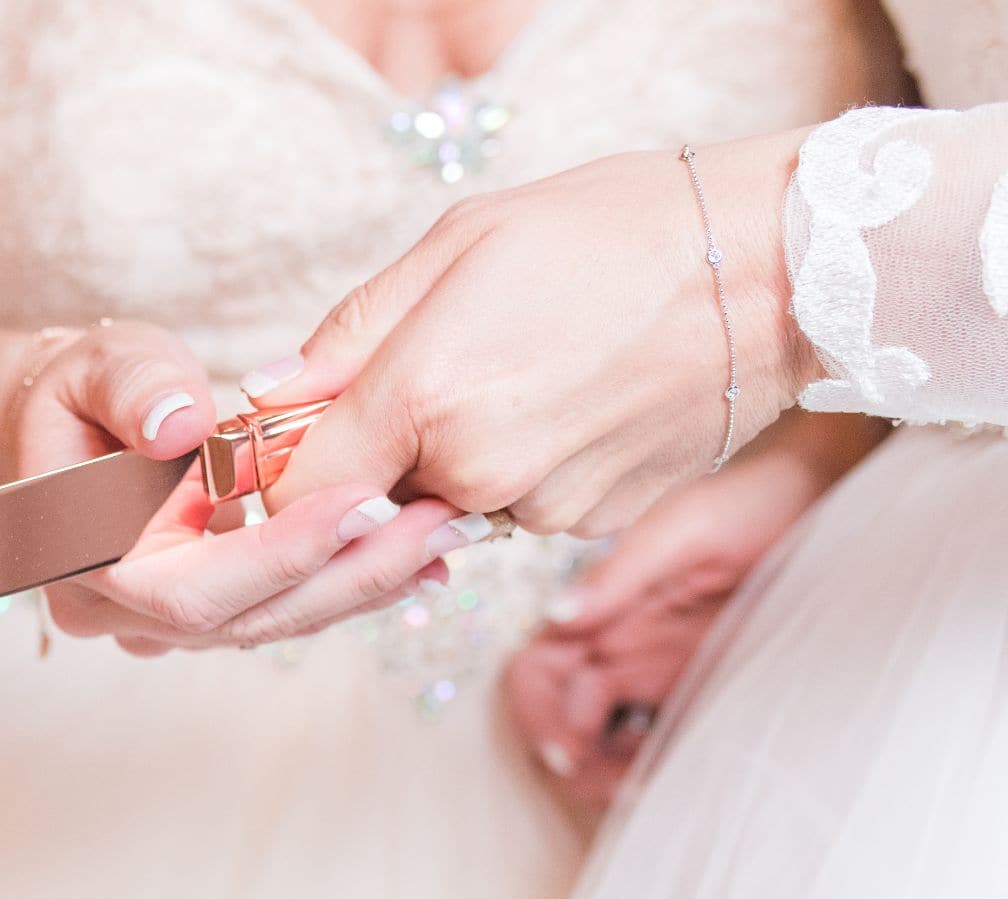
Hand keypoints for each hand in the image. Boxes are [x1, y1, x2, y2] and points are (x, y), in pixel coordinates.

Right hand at [7, 321, 464, 654]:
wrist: (65, 427)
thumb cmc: (82, 392)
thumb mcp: (99, 365)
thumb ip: (135, 388)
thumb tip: (182, 426)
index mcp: (80, 561)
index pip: (191, 586)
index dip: (281, 552)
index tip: (363, 500)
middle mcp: (116, 614)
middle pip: (248, 618)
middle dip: (351, 573)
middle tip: (442, 524)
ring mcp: (159, 626)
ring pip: (274, 623)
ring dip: (364, 583)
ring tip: (449, 535)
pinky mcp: (204, 616)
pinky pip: (282, 610)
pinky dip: (350, 582)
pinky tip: (420, 555)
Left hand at [262, 131, 815, 535]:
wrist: (771, 269)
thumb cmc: (610, 232)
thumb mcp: (458, 245)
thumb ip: (349, 333)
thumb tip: (269, 395)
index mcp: (426, 400)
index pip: (299, 487)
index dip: (284, 465)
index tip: (296, 430)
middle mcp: (478, 475)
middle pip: (371, 499)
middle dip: (379, 447)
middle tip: (435, 364)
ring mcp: (541, 510)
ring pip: (448, 503)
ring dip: (455, 455)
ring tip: (522, 367)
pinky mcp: (592, 524)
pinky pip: (518, 506)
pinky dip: (523, 465)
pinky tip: (570, 397)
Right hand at [500, 411, 879, 809]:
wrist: (828, 501)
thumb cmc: (755, 503)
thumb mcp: (684, 528)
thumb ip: (620, 573)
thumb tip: (556, 616)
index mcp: (604, 610)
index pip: (536, 673)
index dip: (540, 716)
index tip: (570, 752)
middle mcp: (620, 645)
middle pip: (561, 719)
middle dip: (572, 761)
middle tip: (616, 788)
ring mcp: (656, 670)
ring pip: (601, 741)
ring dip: (607, 774)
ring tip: (646, 789)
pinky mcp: (697, 689)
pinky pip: (652, 742)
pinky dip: (648, 768)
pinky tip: (676, 774)